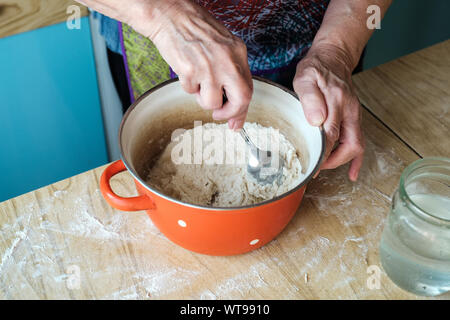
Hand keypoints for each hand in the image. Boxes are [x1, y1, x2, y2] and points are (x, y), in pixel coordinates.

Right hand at [134, 0, 252, 128]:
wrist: (170, 14)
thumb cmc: (194, 28)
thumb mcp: (222, 45)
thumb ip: (230, 71)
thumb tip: (234, 103)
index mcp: (238, 53)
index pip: (248, 89)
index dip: (241, 110)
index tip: (235, 121)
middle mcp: (227, 61)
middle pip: (240, 100)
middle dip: (228, 113)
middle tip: (218, 114)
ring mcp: (209, 67)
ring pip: (211, 102)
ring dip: (201, 98)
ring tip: (196, 79)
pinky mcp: (190, 70)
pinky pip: (190, 92)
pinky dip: (186, 85)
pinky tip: (185, 68)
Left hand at [293, 44, 364, 180]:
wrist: (332, 57)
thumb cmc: (316, 68)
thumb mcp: (305, 78)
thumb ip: (309, 98)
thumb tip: (316, 121)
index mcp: (337, 102)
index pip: (330, 136)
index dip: (322, 154)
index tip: (311, 165)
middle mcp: (349, 110)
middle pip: (347, 145)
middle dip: (331, 162)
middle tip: (313, 169)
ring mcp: (354, 114)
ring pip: (355, 145)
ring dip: (341, 161)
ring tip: (323, 170)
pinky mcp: (354, 117)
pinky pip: (358, 140)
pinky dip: (356, 159)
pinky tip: (352, 173)